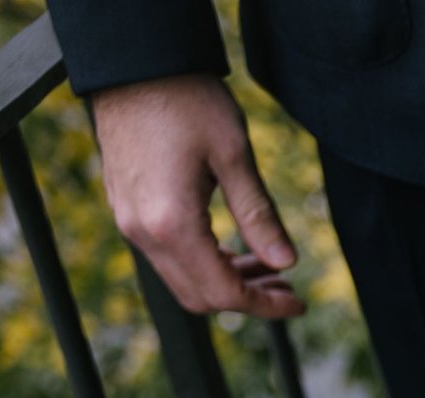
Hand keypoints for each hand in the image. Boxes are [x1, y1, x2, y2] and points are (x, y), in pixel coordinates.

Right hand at [94, 75, 304, 319]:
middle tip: (286, 287)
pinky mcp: (126, 208)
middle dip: (246, 300)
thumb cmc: (186, 100)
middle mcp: (142, 231)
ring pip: (181, 279)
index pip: (223, 292)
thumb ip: (259, 215)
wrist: (132, 64)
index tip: (298, 304)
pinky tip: (234, 249)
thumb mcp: (233, 156)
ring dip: (225, 282)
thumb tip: (287, 263)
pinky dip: (203, 263)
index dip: (265, 306)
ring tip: (268, 269)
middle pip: (198, 297)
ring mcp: (129, 221)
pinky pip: (166, 256)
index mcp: (171, 223)